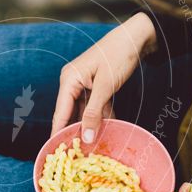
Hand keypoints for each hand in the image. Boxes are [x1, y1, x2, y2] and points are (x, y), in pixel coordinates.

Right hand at [51, 13, 156, 141]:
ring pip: (84, 111)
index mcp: (68, 80)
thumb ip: (94, 113)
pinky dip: (101, 116)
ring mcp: (83, 83)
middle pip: (70, 113)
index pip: (60, 112)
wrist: (136, 37)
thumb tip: (85, 137)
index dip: (58, 132)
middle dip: (75, 131)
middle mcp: (72, 82)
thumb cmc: (118, 56)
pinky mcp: (95, 85)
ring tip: (92, 145)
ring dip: (90, 125)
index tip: (56, 152)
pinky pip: (94, 105)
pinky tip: (107, 129)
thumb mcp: (105, 87)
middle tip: (77, 154)